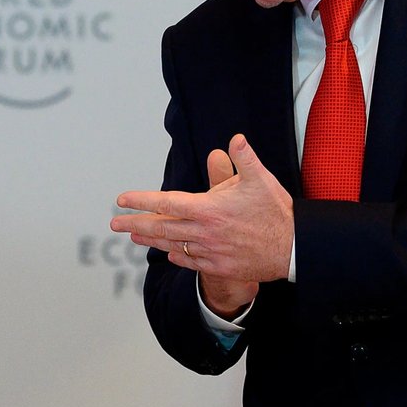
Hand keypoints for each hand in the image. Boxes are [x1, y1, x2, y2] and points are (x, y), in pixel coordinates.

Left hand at [110, 134, 292, 296]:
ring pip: (172, 245)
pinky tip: (167, 252)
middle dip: (135, 224)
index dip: (141, 200)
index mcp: (208, 209)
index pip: (166, 203)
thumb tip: (235, 139)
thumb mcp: (261, 179)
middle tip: (114, 224)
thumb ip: (244, 158)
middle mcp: (203, 232)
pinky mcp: (218, 266)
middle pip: (161, 227)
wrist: (292, 250)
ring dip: (150, 240)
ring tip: (134, 236)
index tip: (122, 200)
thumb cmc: (276, 212)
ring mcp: (209, 252)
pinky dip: (175, 255)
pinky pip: (189, 261)